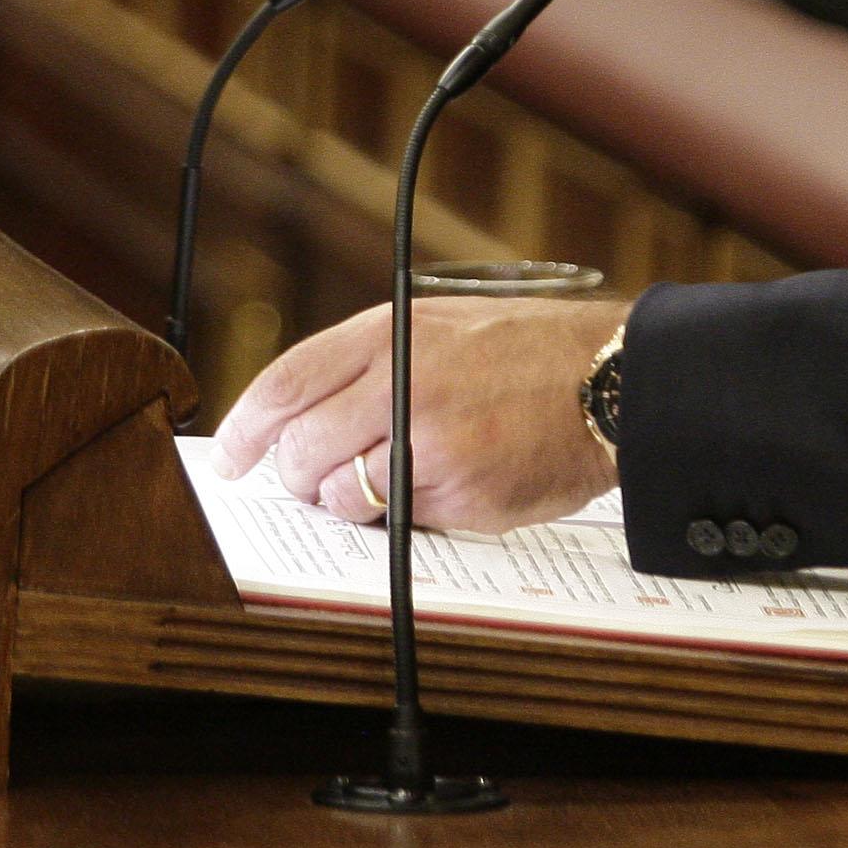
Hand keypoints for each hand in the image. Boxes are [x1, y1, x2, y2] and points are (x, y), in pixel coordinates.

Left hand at [210, 296, 623, 534]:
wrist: (615, 378)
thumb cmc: (530, 352)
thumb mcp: (443, 325)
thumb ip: (374, 362)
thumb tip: (303, 419)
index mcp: (392, 333)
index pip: (286, 383)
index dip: (246, 428)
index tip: (232, 457)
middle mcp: (402, 383)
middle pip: (301, 450)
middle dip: (298, 476)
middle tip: (317, 480)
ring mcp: (429, 441)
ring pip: (342, 495)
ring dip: (354, 501)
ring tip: (399, 478)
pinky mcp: (460, 492)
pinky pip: (401, 521)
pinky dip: (412, 514)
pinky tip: (450, 482)